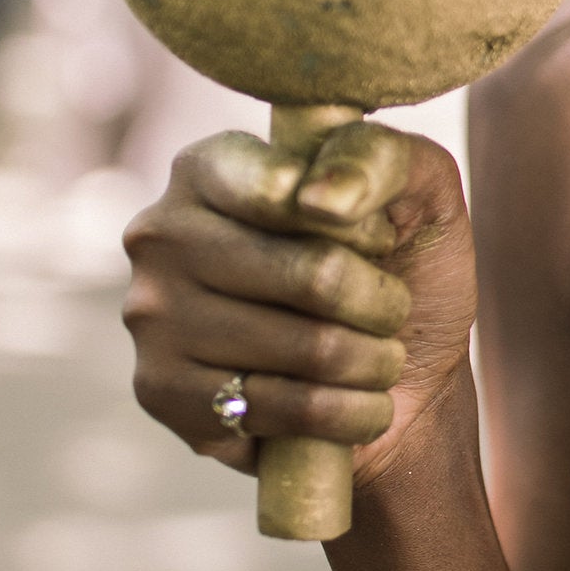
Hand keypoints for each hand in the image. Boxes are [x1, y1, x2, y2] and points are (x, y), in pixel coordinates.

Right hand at [123, 120, 478, 490]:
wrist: (402, 381)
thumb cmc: (401, 272)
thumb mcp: (417, 189)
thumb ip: (376, 157)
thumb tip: (321, 198)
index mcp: (208, 167)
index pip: (291, 189)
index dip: (362, 228)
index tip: (379, 242)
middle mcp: (161, 234)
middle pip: (315, 276)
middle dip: (381, 304)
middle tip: (390, 312)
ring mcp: (152, 316)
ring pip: (310, 350)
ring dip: (374, 362)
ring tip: (377, 359)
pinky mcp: (163, 394)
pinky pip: (289, 410)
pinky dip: (353, 413)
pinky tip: (357, 404)